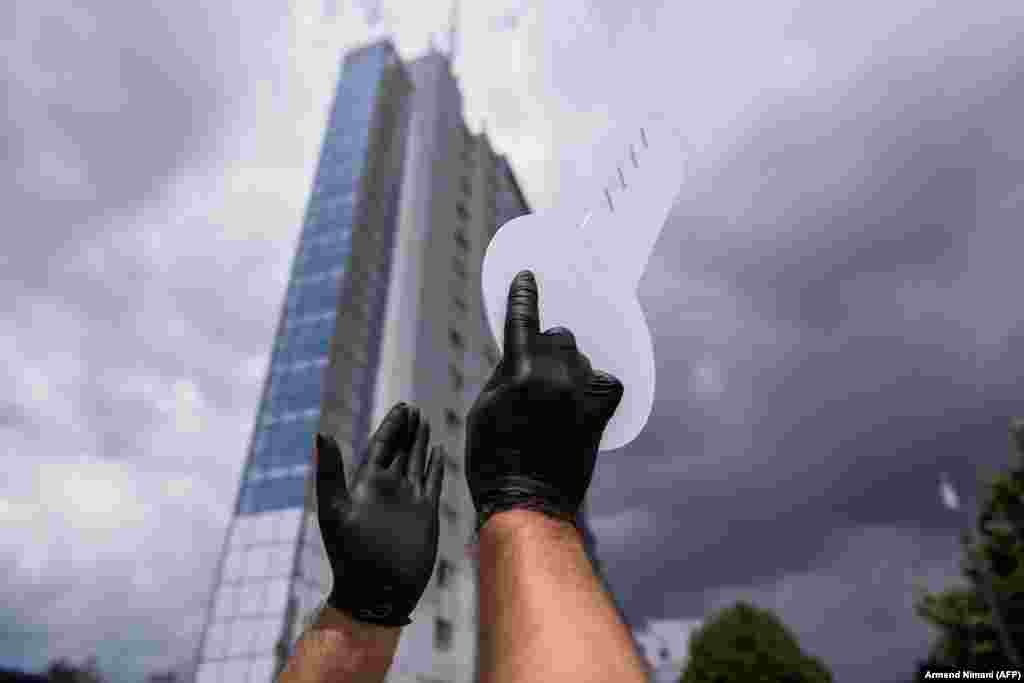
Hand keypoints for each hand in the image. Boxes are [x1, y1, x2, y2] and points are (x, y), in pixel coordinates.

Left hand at [315, 403, 444, 626]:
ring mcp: (408, 500)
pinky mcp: (425, 514)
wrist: (376, 592)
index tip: (402, 407)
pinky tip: (439, 451)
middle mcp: (388, 488)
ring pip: (416, 462)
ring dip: (420, 442)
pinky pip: (433, 482)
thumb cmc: (350, 556)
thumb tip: (321, 432)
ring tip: (425, 421)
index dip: (392, 425)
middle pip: (399, 449)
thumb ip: (330, 472)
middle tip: (413, 408)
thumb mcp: (335, 510)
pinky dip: (436, 466)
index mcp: (367, 483)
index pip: (381, 445)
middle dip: (406, 429)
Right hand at [466, 270, 623, 531]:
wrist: (526, 500)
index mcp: (520, 374)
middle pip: (560, 338)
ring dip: (568, 368)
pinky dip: (594, 387)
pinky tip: (581, 400)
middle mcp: (555, 379)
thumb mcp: (484, 409)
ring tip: (554, 395)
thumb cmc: (493, 459)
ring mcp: (581, 397)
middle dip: (549, 345)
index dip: (524, 296)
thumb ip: (505, 374)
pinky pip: (605, 382)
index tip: (527, 278)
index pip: (524, 320)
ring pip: (580, 360)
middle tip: (538, 368)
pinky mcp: (598, 415)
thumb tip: (523, 352)